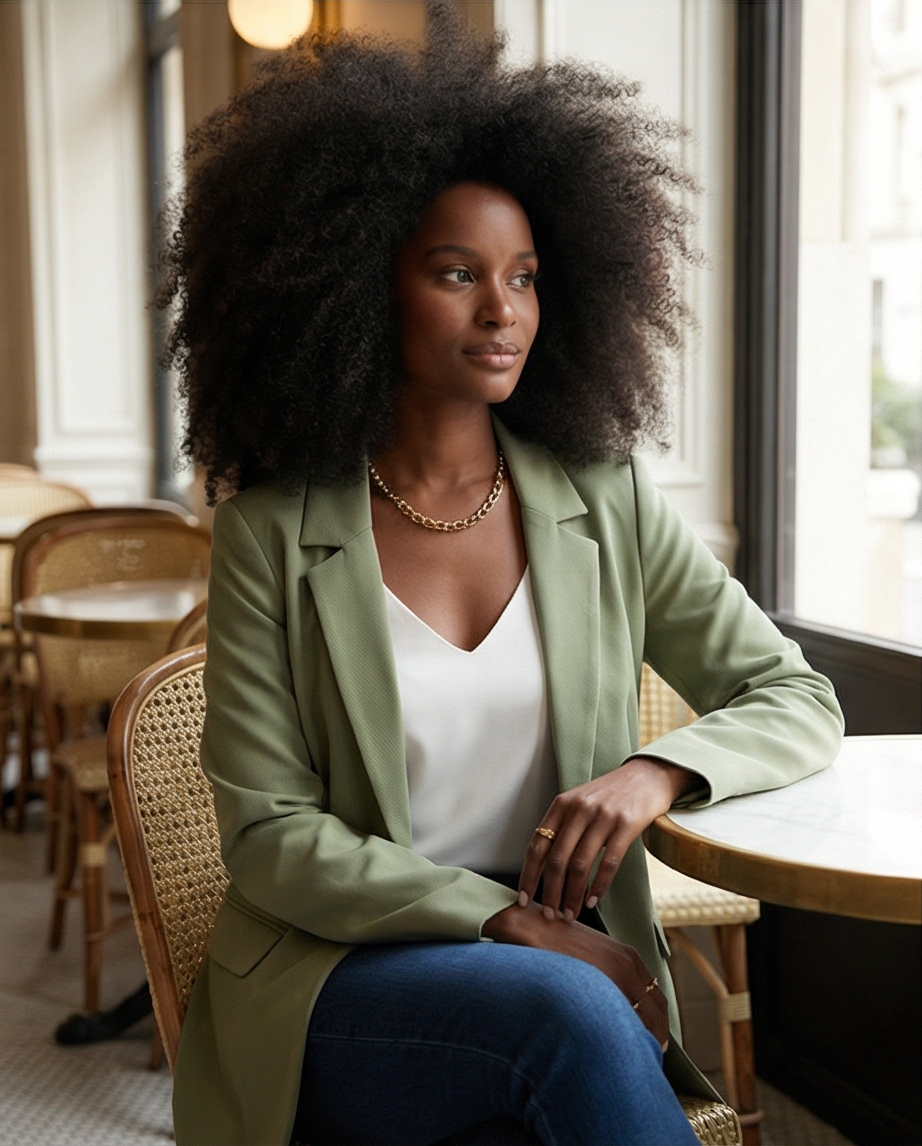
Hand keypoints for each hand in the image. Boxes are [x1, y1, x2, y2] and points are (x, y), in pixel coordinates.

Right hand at [483, 900, 669, 1048]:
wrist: (533, 927)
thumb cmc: (557, 941)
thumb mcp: (592, 953)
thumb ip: (608, 973)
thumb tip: (615, 1001)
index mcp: (628, 956)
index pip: (656, 996)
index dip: (660, 1020)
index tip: (658, 1038)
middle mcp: (626, 964)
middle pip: (655, 1010)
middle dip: (658, 1034)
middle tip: (654, 1053)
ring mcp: (612, 974)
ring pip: (641, 1018)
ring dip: (642, 1038)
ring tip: (638, 1056)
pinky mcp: (595, 984)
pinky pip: (617, 1018)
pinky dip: (622, 1035)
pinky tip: (615, 1047)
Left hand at [519, 756, 699, 920]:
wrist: (647, 776)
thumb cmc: (609, 795)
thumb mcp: (579, 803)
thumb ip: (562, 828)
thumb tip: (542, 869)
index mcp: (562, 804)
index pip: (537, 845)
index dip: (528, 875)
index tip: (524, 899)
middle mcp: (579, 809)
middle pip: (556, 859)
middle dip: (550, 893)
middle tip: (550, 915)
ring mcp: (603, 816)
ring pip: (580, 865)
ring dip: (572, 895)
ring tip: (570, 914)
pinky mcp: (626, 825)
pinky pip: (608, 863)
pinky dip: (598, 886)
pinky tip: (592, 901)